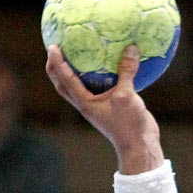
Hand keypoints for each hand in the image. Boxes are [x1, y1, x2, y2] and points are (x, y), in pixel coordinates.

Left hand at [44, 43, 163, 174]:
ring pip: (80, 84)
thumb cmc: (128, 125)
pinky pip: (99, 85)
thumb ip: (126, 72)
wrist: (139, 145)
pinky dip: (98, 73)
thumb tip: (131, 48)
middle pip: (64, 83)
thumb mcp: (126, 96)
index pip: (65, 79)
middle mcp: (86, 103)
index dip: (57, 62)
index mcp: (84, 103)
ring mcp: (97, 104)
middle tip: (55, 48)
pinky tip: (107, 61)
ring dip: (74, 70)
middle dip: (56, 67)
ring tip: (75, 51)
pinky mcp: (110, 104)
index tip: (52, 46)